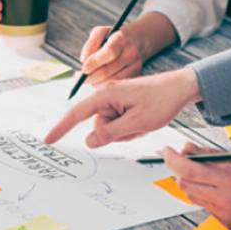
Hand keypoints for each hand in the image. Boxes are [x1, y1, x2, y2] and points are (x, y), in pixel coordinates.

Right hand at [43, 68, 201, 147]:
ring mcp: (115, 99)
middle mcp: (107, 95)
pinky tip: (145, 119)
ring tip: (145, 120)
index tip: (48, 139)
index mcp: (106, 95)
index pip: (77, 114)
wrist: (182, 88)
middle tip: (140, 124)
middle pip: (99, 126)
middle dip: (118, 132)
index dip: (61, 128)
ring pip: (111, 127)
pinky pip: (120, 124)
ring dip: (128, 130)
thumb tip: (89, 141)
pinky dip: (132, 127)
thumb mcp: (138, 122)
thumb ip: (111, 133)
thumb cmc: (163, 100)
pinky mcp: (123, 104)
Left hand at [79, 14, 178, 85]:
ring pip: (112, 81)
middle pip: (108, 71)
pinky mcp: (137, 74)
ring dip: (97, 83)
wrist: (138, 40)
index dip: (94, 62)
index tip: (83, 69)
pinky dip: (106, 85)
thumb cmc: (114, 37)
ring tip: (90, 79)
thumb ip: (90, 44)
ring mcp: (136, 65)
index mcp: (121, 39)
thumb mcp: (101, 32)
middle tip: (80, 79)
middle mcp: (130, 53)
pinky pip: (118, 84)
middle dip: (91, 77)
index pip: (109, 52)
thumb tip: (84, 61)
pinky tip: (100, 80)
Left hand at [164, 143, 230, 229]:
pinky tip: (221, 191)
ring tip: (206, 176)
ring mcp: (225, 213)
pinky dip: (207, 197)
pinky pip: (207, 208)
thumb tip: (192, 150)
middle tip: (184, 161)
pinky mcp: (227, 224)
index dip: (171, 159)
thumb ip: (217, 156)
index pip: (187, 168)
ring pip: (193, 197)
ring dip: (193, 184)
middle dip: (180, 171)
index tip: (167, 152)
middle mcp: (225, 198)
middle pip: (184, 184)